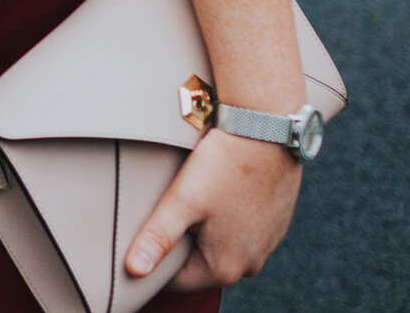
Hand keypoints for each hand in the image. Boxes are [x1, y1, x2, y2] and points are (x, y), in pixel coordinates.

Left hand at [126, 127, 303, 290]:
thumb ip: (157, 238)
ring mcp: (266, 245)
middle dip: (180, 240)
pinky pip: (238, 229)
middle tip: (170, 206)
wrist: (268, 130)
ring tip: (195, 195)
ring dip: (202, 227)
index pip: (175, 279)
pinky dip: (224, 215)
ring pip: (218, 244)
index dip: (154, 256)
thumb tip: (134, 270)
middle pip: (198, 262)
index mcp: (226, 268)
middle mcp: (251, 264)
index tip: (145, 230)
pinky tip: (217, 190)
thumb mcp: (182, 200)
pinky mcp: (274, 224)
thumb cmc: (225, 165)